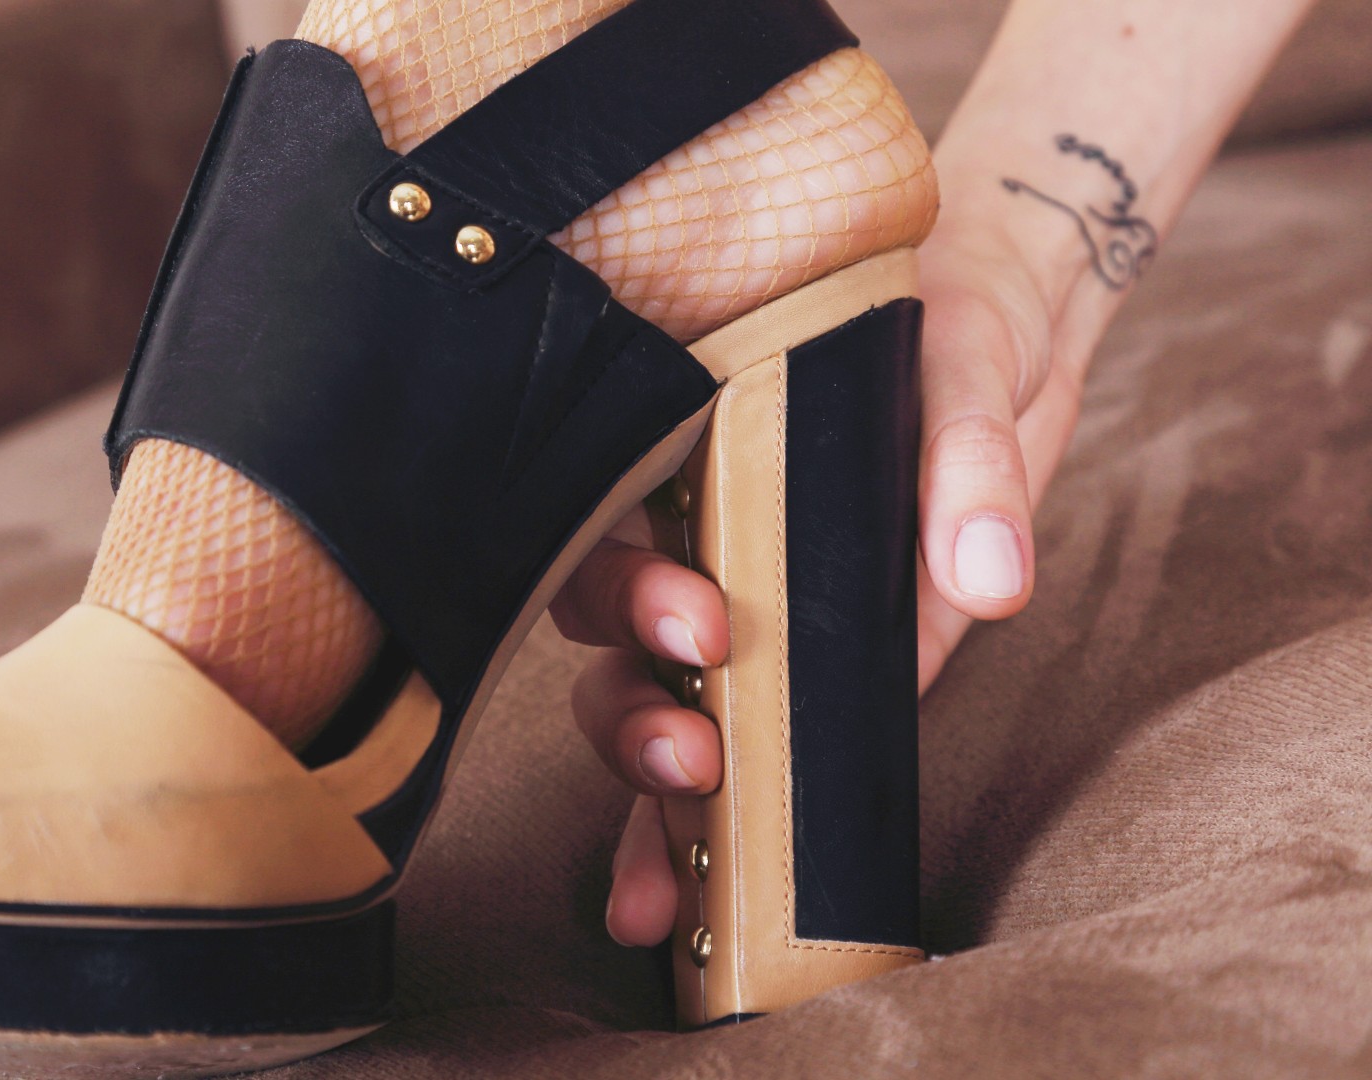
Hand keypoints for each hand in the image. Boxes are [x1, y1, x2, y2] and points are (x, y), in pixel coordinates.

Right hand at [549, 222, 1087, 945]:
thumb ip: (967, 461)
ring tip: (677, 854)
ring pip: (635, 693)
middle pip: (602, 624)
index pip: (607, 518)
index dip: (626, 584)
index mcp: (691, 434)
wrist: (1004, 319)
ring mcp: (741, 600)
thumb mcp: (965, 360)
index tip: (701, 626)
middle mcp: (690, 523)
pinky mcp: (800, 665)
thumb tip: (989, 584)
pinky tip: (674, 917)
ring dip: (641, 775)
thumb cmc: (955, 315)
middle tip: (695, 740)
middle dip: (631, 699)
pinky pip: (717, 753)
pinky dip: (683, 839)